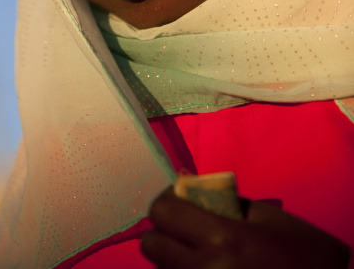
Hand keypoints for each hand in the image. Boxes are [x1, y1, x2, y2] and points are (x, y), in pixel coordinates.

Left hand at [140, 187, 349, 268]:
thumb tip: (192, 192)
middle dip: (162, 231)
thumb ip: (227, 203)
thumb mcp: (268, 217)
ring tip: (196, 252)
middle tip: (182, 227)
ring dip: (171, 258)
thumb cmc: (304, 254)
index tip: (177, 199)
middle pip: (151, 245)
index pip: (163, 212)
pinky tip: (205, 268)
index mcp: (224, 239)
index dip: (166, 201)